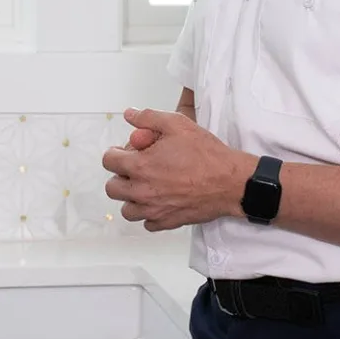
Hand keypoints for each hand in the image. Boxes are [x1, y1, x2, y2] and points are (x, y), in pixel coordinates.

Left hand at [102, 108, 252, 231]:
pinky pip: (147, 224)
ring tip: (147, 186)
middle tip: (136, 169)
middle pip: (112, 188)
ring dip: (132, 198)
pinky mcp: (168, 222)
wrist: (231, 181)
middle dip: (120, 176)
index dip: (116, 153)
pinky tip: (161, 201)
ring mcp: (155, 209)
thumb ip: (148, 117)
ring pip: (127, 210)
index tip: (125, 152)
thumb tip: (130, 115)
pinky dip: (150, 214)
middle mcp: (143, 191)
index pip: (108, 161)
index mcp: (140, 166)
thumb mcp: (177, 124)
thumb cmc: (206, 154)